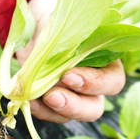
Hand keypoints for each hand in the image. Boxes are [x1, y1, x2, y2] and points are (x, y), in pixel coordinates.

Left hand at [16, 0, 125, 122]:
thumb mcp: (60, 24)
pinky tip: (27, 99)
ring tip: (37, 98)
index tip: (68, 76)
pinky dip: (38, 109)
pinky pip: (49, 114)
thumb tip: (50, 52)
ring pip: (72, 115)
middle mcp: (93, 85)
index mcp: (107, 63)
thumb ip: (62, 39)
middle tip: (53, 96)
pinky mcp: (53, 104)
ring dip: (54, 111)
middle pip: (94, 108)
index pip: (112, 82)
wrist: (36, 30)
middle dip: (74, 105)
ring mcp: (73, 97)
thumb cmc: (56, 22)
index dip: (94, 83)